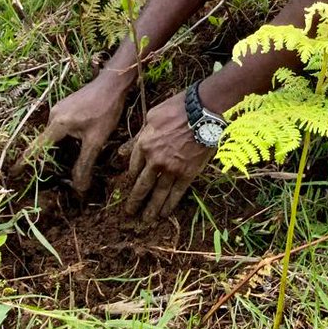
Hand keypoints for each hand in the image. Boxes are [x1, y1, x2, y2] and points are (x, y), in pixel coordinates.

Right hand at [27, 74, 130, 193]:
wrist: (113, 82)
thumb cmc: (106, 109)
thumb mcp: (97, 139)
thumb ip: (85, 163)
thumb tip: (79, 188)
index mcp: (57, 123)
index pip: (36, 147)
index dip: (25, 162)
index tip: (12, 174)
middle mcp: (53, 115)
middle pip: (46, 143)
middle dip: (49, 159)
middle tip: (55, 176)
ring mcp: (58, 109)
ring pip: (54, 135)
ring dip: (59, 148)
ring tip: (68, 163)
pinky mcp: (65, 106)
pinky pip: (60, 127)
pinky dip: (64, 139)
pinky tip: (77, 144)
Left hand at [125, 94, 212, 222]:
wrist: (203, 111)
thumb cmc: (178, 108)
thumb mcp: (152, 116)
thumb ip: (139, 136)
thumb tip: (124, 151)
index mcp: (144, 144)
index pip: (133, 166)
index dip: (131, 177)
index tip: (130, 185)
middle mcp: (154, 160)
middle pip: (142, 185)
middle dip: (135, 200)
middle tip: (130, 212)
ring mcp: (171, 169)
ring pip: (158, 193)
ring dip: (151, 208)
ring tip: (146, 220)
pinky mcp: (187, 173)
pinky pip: (177, 193)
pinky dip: (170, 205)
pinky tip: (165, 214)